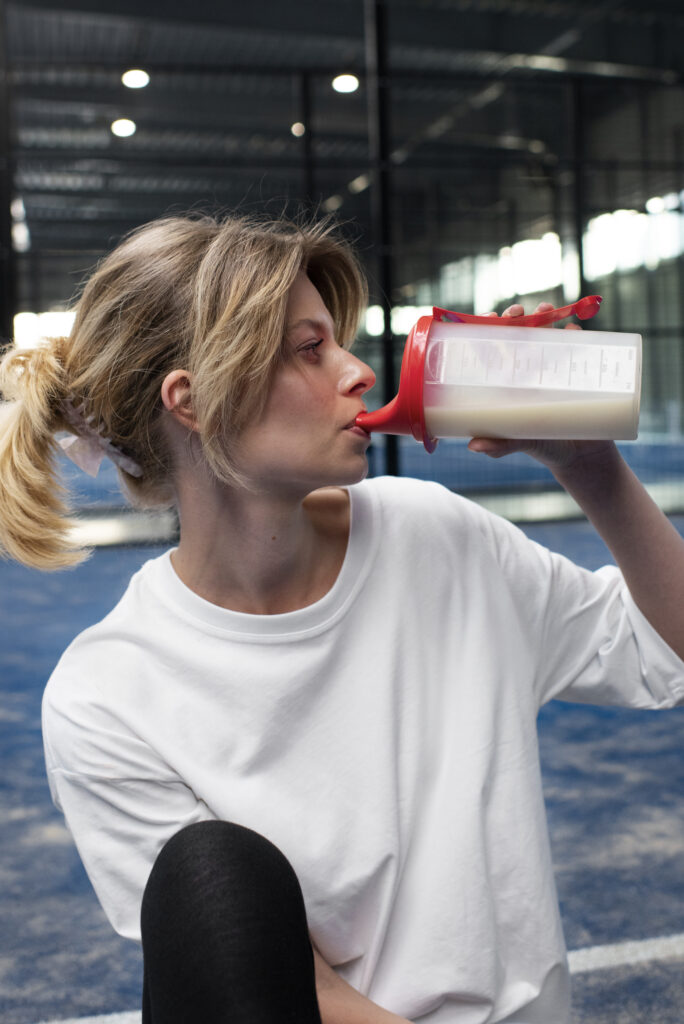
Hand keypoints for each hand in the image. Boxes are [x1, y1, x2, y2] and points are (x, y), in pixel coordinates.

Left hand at [468, 302, 612, 471]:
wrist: (584, 455)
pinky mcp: (578, 370)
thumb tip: (474, 446)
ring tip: (544, 309)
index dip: (487, 330)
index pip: (493, 350)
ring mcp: (553, 368)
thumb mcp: (521, 442)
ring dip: (544, 316)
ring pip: (545, 334)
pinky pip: (576, 346)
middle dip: (515, 318)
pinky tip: (572, 329)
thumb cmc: (545, 447)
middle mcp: (528, 370)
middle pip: (517, 335)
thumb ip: (500, 444)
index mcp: (508, 383)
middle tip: (516, 312)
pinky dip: (574, 334)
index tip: (489, 318)